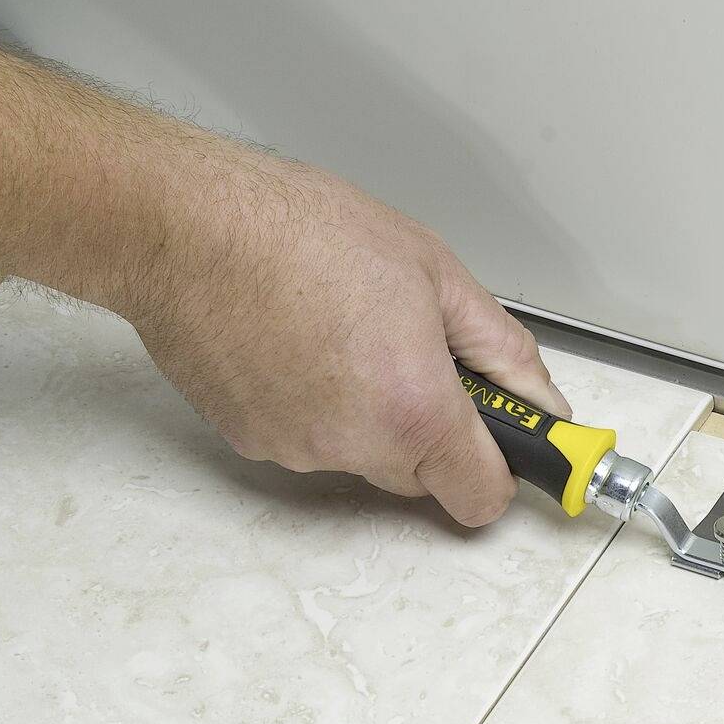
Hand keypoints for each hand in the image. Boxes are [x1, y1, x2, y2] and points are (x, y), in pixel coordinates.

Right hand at [126, 149, 568, 526]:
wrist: (182, 224)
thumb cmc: (300, 231)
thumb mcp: (436, 273)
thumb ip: (502, 351)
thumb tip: (542, 402)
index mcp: (413, 411)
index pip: (483, 499)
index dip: (504, 468)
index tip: (507, 436)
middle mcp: (353, 446)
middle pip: (425, 477)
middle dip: (437, 428)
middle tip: (421, 352)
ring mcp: (295, 450)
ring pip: (365, 454)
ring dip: (374, 411)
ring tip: (349, 329)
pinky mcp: (249, 440)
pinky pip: (312, 437)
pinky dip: (320, 403)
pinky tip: (302, 339)